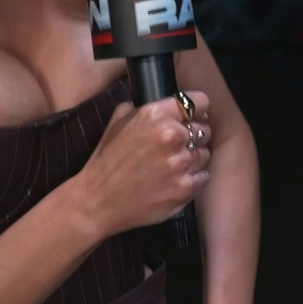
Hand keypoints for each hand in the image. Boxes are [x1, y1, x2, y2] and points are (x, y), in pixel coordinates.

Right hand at [73, 91, 211, 234]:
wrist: (98, 201)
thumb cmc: (106, 161)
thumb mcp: (118, 122)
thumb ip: (144, 108)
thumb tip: (169, 104)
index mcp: (155, 115)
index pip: (198, 102)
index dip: (198, 109)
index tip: (194, 116)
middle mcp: (171, 136)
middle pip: (204, 129)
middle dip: (193, 135)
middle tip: (176, 147)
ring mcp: (180, 164)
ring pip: (204, 153)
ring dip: (193, 158)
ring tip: (171, 166)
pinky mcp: (185, 188)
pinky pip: (203, 176)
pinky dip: (193, 178)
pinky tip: (174, 180)